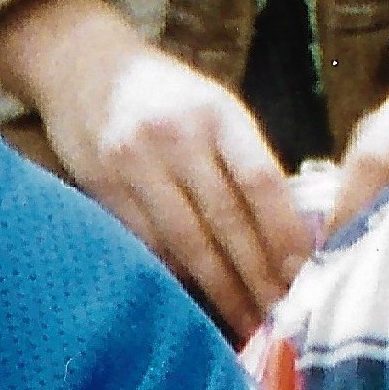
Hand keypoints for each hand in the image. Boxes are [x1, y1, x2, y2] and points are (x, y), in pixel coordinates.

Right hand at [0, 0, 307, 332]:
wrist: (80, 65)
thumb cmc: (164, 94)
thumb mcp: (213, 107)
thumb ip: (245, 160)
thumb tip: (290, 233)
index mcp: (216, 114)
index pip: (260, 182)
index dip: (285, 234)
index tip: (307, 276)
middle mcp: (175, 138)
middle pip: (225, 222)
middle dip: (258, 277)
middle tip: (284, 320)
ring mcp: (134, 165)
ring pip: (185, 244)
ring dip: (221, 291)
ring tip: (248, 324)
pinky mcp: (102, 190)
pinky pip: (149, 247)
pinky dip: (179, 280)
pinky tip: (200, 305)